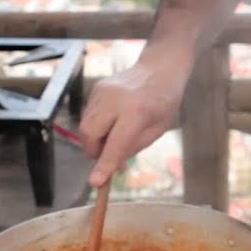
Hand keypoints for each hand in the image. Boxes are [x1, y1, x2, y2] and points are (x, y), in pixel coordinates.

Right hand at [78, 61, 187, 188]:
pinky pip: (89, 115)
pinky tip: (113, 120)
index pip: (115, 144)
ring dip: (95, 139)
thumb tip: (112, 166)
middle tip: (108, 155)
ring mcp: (102, 91)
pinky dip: (97, 125)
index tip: (95, 182)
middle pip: (89, 134)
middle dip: (94, 151)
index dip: (104, 165)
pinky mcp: (96, 88)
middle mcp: (114, 100)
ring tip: (115, 135)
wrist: (159, 67)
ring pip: (85, 125)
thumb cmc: (164, 100)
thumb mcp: (158, 129)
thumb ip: (134, 147)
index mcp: (137, 112)